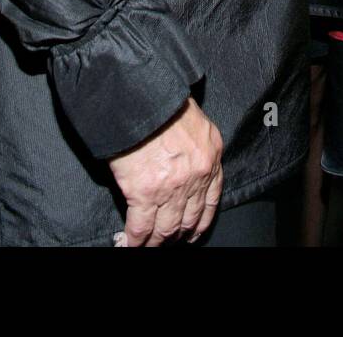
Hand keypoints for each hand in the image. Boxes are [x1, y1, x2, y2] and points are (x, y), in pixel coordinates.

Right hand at [108, 97, 222, 246]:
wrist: (141, 96)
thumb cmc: (164, 102)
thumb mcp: (195, 122)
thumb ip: (197, 146)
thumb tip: (186, 163)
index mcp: (210, 156)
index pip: (211, 200)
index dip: (200, 221)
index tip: (194, 232)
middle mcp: (196, 177)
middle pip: (189, 219)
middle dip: (178, 234)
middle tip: (170, 240)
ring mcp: (172, 188)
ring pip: (166, 228)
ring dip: (157, 242)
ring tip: (149, 247)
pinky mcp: (145, 193)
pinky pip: (141, 227)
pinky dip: (136, 241)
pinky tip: (131, 245)